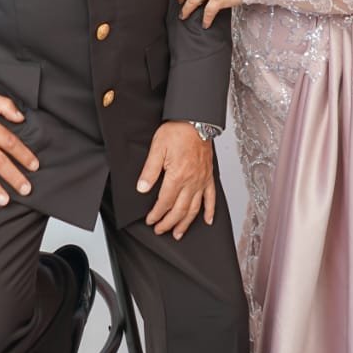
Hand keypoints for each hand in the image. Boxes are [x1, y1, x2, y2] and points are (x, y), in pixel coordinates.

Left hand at [136, 121, 215, 238]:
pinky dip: (210, 210)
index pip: (165, 202)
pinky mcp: (208, 176)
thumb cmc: (177, 130)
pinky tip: (207, 220)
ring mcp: (202, 180)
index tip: (150, 221)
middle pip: (179, 209)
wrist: (196, 119)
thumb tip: (141, 188)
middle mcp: (192, 181)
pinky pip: (211, 197)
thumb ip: (150, 170)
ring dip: (186, 223)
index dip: (157, 214)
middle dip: (169, 223)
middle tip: (160, 230)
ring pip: (194, 208)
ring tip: (178, 233)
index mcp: (177, 175)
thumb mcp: (158, 148)